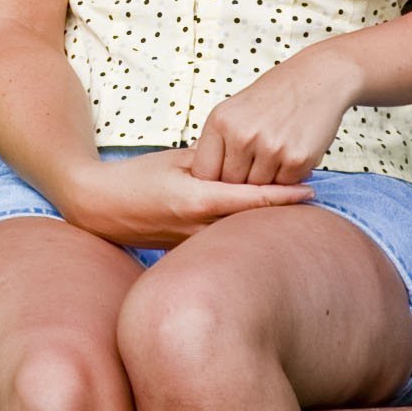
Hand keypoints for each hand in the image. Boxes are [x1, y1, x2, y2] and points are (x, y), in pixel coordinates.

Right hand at [60, 147, 313, 248]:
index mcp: (197, 198)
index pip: (251, 199)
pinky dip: (240, 236)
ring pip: (238, 238)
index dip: (284, 196)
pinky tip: (256, 230)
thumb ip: (212, 161)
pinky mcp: (186, 253)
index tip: (311, 191)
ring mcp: (193, 244)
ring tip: (294, 217)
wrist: (97, 208)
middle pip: (252, 224)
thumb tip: (245, 158)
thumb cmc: (134, 178)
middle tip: (314, 204)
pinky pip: (220, 245)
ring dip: (263, 228)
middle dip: (282, 216)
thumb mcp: (175, 160)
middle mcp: (198, 227)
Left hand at [192, 46, 358, 185]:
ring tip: (275, 155)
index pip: (204, 172)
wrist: (316, 79)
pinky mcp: (297, 158)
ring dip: (267, 180)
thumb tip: (197, 175)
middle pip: (231, 184)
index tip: (223, 178)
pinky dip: (289, 177)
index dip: (213, 181)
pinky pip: (285, 186)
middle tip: (255, 165)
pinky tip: (292, 154)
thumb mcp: (234, 110)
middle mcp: (242, 135)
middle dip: (242, 181)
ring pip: (259, 188)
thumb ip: (216, 141)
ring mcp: (270, 148)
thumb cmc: (273, 96)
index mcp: (220, 121)